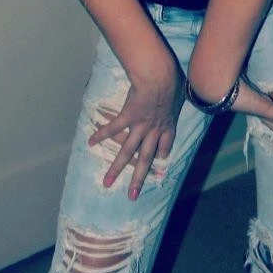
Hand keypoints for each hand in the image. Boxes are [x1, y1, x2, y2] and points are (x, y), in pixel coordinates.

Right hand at [88, 62, 185, 198]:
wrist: (159, 77)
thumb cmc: (172, 80)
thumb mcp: (180, 91)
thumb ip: (177, 96)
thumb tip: (181, 89)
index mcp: (167, 125)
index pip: (164, 147)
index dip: (160, 160)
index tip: (157, 172)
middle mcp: (153, 130)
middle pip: (146, 159)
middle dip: (138, 178)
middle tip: (132, 195)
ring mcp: (140, 126)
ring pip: (127, 152)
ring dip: (116, 168)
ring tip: (107, 182)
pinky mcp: (127, 117)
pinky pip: (113, 128)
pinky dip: (101, 135)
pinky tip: (91, 142)